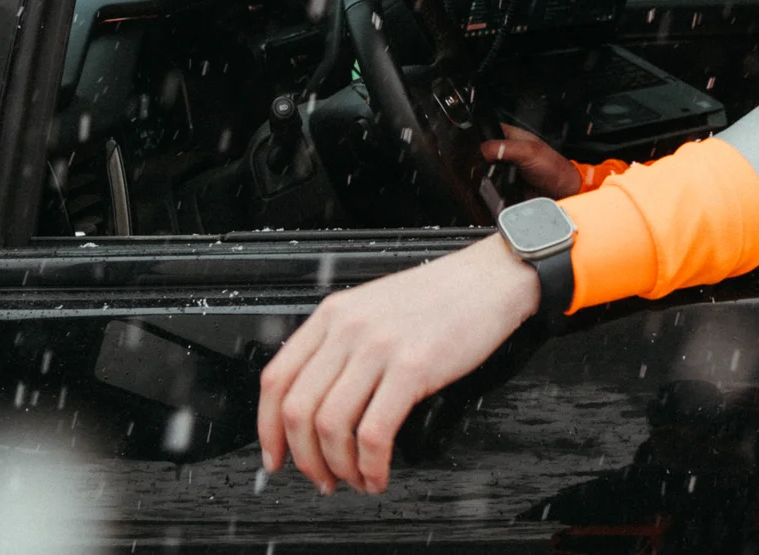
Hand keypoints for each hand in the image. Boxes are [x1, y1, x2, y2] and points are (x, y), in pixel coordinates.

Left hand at [256, 234, 538, 493]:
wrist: (491, 279)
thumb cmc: (441, 296)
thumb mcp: (374, 308)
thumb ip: (342, 344)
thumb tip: (319, 402)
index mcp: (333, 314)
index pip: (276, 379)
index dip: (267, 428)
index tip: (275, 456)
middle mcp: (348, 328)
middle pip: (297, 409)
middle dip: (304, 458)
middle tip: (321, 478)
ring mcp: (379, 347)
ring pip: (331, 425)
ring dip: (338, 467)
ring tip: (355, 479)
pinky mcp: (413, 367)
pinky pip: (375, 431)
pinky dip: (371, 464)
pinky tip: (380, 472)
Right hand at [480, 123, 581, 198]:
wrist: (562, 192)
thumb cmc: (554, 167)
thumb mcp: (528, 151)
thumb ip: (504, 148)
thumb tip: (482, 151)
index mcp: (510, 135)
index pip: (485, 130)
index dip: (477, 138)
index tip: (473, 149)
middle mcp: (504, 150)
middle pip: (480, 152)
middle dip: (479, 160)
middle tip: (485, 166)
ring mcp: (503, 168)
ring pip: (482, 170)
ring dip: (484, 176)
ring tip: (493, 178)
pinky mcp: (503, 184)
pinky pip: (489, 185)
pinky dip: (489, 188)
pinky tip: (494, 188)